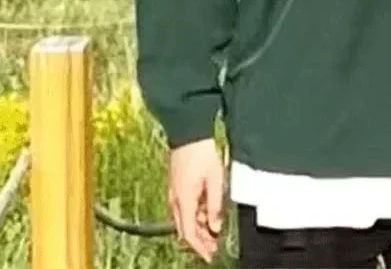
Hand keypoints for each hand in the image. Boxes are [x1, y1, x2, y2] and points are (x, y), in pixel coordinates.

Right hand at [168, 138, 224, 263]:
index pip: (189, 234)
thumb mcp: (214, 180)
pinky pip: (185, 209)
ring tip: (213, 235)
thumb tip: (215, 227)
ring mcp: (175, 194)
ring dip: (199, 230)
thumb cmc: (201, 154)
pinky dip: (196, 217)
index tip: (210, 256)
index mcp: (184, 202)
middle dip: (200, 242)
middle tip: (213, 249)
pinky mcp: (178, 187)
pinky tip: (207, 216)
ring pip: (185, 220)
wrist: (188, 134)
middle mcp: (176, 201)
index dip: (199, 248)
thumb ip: (214, 206)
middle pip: (185, 230)